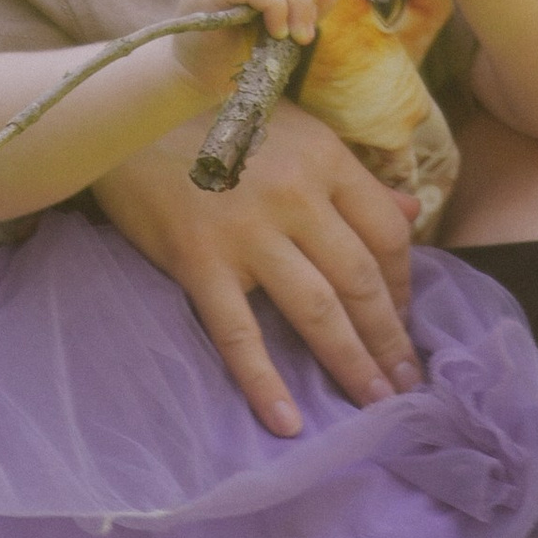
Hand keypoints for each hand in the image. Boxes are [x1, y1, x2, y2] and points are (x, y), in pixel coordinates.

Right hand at [96, 101, 420, 437]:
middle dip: (390, 338)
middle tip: (407, 383)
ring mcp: (247, 232)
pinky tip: (286, 421)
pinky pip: (238, 333)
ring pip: (317, 310)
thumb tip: (412, 211)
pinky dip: (263, 382)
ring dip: (351, 363)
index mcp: (325, 160)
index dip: (404, 283)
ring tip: (373, 403)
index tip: (404, 318)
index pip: (388, 233)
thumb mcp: (296, 131)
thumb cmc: (218, 119)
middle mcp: (296, 196)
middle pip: (361, 280)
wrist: (125, 116)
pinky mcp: (199, 262)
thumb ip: (353, 175)